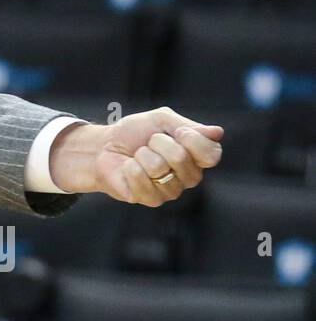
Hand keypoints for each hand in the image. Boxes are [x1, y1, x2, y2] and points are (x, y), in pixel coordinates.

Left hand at [48, 107, 224, 205]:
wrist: (103, 147)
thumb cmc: (134, 133)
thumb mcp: (161, 120)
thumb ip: (188, 125)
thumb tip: (218, 133)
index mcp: (197, 157)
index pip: (212, 154)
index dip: (193, 140)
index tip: (178, 131)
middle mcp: (189, 177)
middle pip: (181, 157)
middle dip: (157, 142)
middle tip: (148, 143)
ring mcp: (171, 191)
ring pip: (159, 167)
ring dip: (142, 155)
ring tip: (138, 156)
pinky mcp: (151, 200)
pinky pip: (142, 179)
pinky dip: (130, 167)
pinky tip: (129, 169)